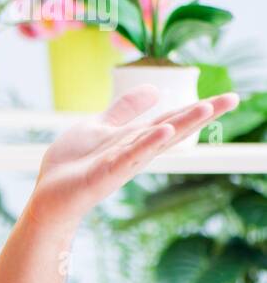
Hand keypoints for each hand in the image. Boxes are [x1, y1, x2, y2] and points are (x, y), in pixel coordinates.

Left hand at [28, 85, 239, 230]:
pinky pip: (128, 157)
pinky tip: (164, 131)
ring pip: (155, 141)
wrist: (49, 194)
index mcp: (135, 138)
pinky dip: (145, 145)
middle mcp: (135, 150)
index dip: (199, 108)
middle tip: (233, 99)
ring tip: (205, 107)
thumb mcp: (100, 126)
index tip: (231, 97)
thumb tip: (156, 89)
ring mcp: (122, 163)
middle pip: (173, 128)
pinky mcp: (105, 174)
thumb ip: (125, 109)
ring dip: (180, 124)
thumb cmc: (74, 163)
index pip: (172, 118)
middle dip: (201, 115)